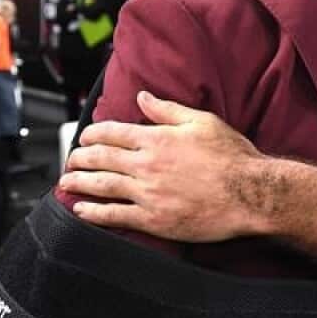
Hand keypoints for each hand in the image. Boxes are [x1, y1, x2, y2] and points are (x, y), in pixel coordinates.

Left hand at [60, 91, 267, 240]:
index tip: (85, 137)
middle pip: (101, 158)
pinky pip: (115, 216)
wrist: (250, 193)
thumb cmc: (232, 158)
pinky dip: (94, 213)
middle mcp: (147, 165)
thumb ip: (168, 110)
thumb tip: (142, 98)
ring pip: (102, 186)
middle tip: (71, 160)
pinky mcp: (153, 219)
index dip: (93, 134)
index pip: (113, 133)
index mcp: (158, 139)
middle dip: (80, 158)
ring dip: (78, 182)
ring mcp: (148, 193)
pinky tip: (82, 210)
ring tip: (66, 182)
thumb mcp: (203, 122)